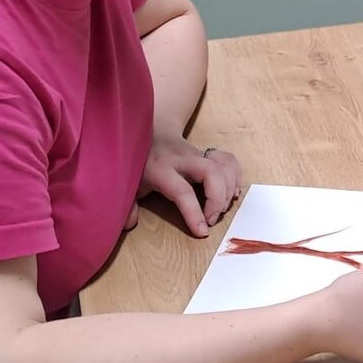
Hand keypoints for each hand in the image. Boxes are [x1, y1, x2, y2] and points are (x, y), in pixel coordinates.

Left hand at [127, 136, 241, 236]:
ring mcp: (198, 153)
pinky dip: (235, 177)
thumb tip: (129, 224)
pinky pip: (229, 160)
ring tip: (222, 208)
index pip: (182, 191)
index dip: (194, 212)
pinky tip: (231, 193)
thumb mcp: (127, 183)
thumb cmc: (139, 161)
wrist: (150, 130)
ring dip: (229, 189)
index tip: (202, 231)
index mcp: (160, 168)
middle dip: (219, 199)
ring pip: (224, 165)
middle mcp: (182, 158)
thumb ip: (126, 204)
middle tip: (213, 218)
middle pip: (211, 172)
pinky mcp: (209, 152)